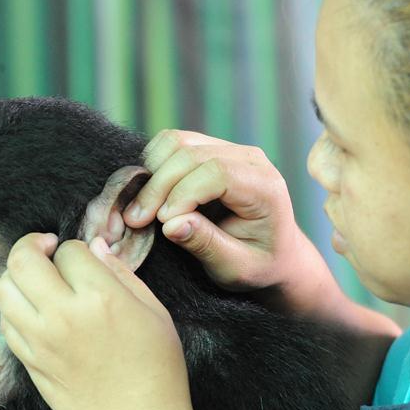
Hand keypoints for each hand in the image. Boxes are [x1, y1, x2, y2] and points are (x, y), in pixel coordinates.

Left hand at [0, 233, 192, 409]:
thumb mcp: (155, 313)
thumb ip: (122, 275)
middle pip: (23, 260)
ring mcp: (41, 341)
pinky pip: (6, 324)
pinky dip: (14, 309)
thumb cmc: (158, 372)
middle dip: (33, 245)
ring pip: (3, 290)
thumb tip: (96, 249)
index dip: (76, 248)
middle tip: (46, 248)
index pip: (69, 250)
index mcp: (101, 298)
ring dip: (17, 276)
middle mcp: (63, 315)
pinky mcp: (30, 364)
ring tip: (36, 279)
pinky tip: (35, 311)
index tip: (85, 258)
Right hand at [123, 129, 304, 292]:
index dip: (182, 194)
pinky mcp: (210, 149)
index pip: (217, 172)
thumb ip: (206, 245)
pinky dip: (153, 166)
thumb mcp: (236, 267)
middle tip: (136, 220)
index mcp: (266, 187)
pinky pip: (172, 144)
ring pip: (176, 142)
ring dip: (150, 174)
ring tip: (141, 210)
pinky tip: (150, 197)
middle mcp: (250, 159)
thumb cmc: (259, 264)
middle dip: (157, 186)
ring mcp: (229, 149)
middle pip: (191, 153)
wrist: (273, 253)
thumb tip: (170, 224)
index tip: (162, 223)